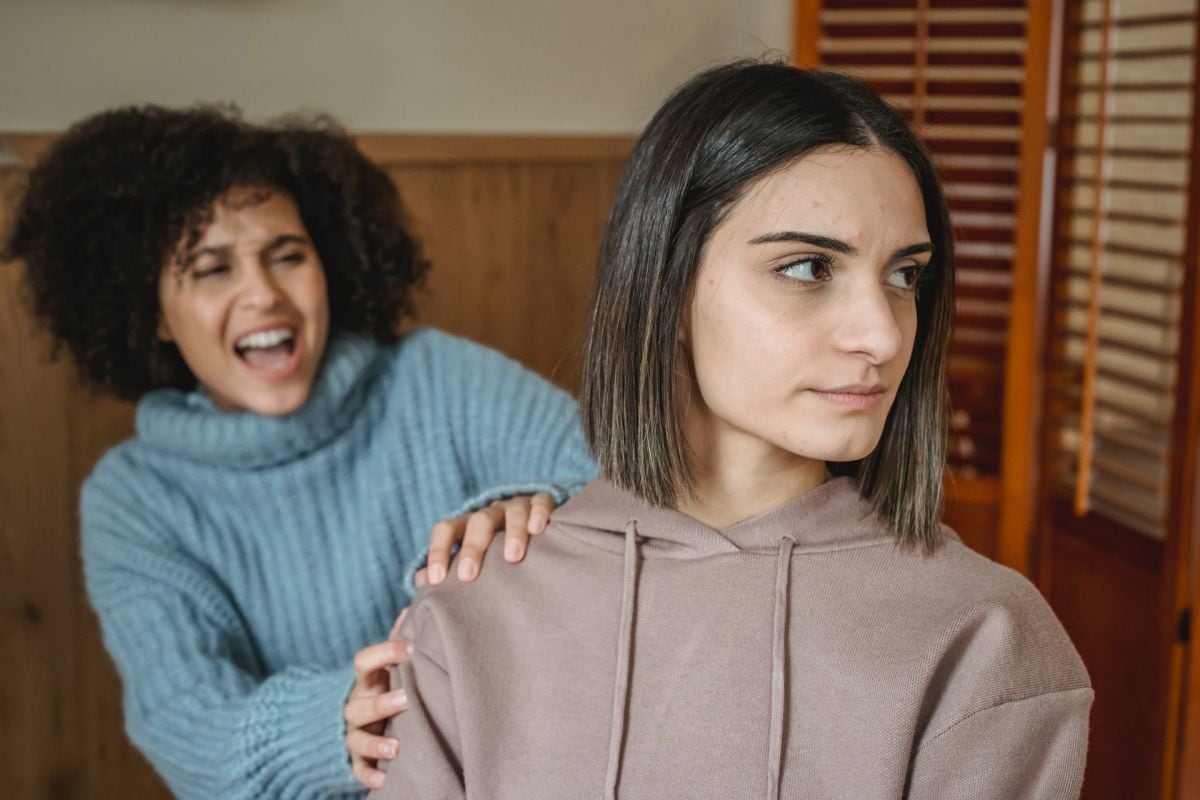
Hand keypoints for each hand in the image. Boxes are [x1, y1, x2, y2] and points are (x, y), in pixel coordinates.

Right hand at [345, 610, 410, 789]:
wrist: (347, 723)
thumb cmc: (378, 687)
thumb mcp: (383, 666)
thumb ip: (396, 642)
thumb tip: (414, 605)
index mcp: (365, 681)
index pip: (364, 662)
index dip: (384, 653)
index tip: (410, 647)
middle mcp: (355, 706)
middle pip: (359, 705)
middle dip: (381, 703)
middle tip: (406, 699)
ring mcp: (353, 734)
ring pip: (356, 739)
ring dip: (375, 744)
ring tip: (396, 748)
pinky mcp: (355, 760)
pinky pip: (356, 770)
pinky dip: (367, 775)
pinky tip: (381, 781)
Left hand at [421, 492, 555, 585]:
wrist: (536, 530)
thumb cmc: (496, 556)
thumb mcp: (472, 561)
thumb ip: (449, 571)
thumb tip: (422, 583)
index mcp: (468, 526)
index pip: (446, 530)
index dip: (438, 551)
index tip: (436, 580)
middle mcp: (492, 514)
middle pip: (478, 522)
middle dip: (472, 547)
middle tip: (468, 575)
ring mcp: (517, 507)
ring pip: (512, 512)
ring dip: (511, 533)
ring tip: (513, 558)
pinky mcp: (543, 504)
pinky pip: (541, 503)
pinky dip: (539, 514)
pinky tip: (538, 530)